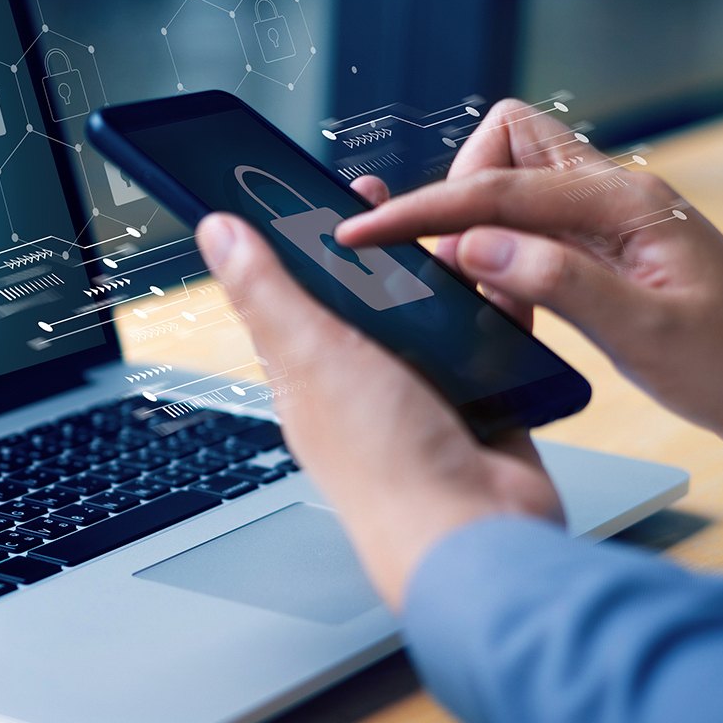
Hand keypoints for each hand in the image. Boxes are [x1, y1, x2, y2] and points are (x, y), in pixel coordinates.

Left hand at [195, 213, 562, 608]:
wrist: (476, 536)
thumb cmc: (386, 467)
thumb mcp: (313, 357)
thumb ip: (268, 292)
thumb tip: (216, 233)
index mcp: (311, 374)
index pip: (299, 290)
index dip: (308, 237)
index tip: (327, 185)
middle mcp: (365, 383)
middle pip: (374, 296)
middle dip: (391, 247)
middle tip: (408, 201)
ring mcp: (426, 395)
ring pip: (437, 315)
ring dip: (449, 276)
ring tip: (464, 234)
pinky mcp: (484, 405)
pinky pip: (493, 342)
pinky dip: (501, 311)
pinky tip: (507, 281)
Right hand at [337, 98, 722, 469]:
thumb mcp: (648, 335)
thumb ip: (557, 282)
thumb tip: (473, 246)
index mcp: (626, 202)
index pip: (499, 188)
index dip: (425, 209)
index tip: (367, 232)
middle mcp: (615, 195)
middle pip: (504, 145)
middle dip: (458, 192)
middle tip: (450, 265)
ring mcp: (610, 220)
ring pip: (513, 183)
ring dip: (478, 225)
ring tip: (476, 290)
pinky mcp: (606, 250)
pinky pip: (532, 227)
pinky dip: (502, 253)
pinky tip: (505, 300)